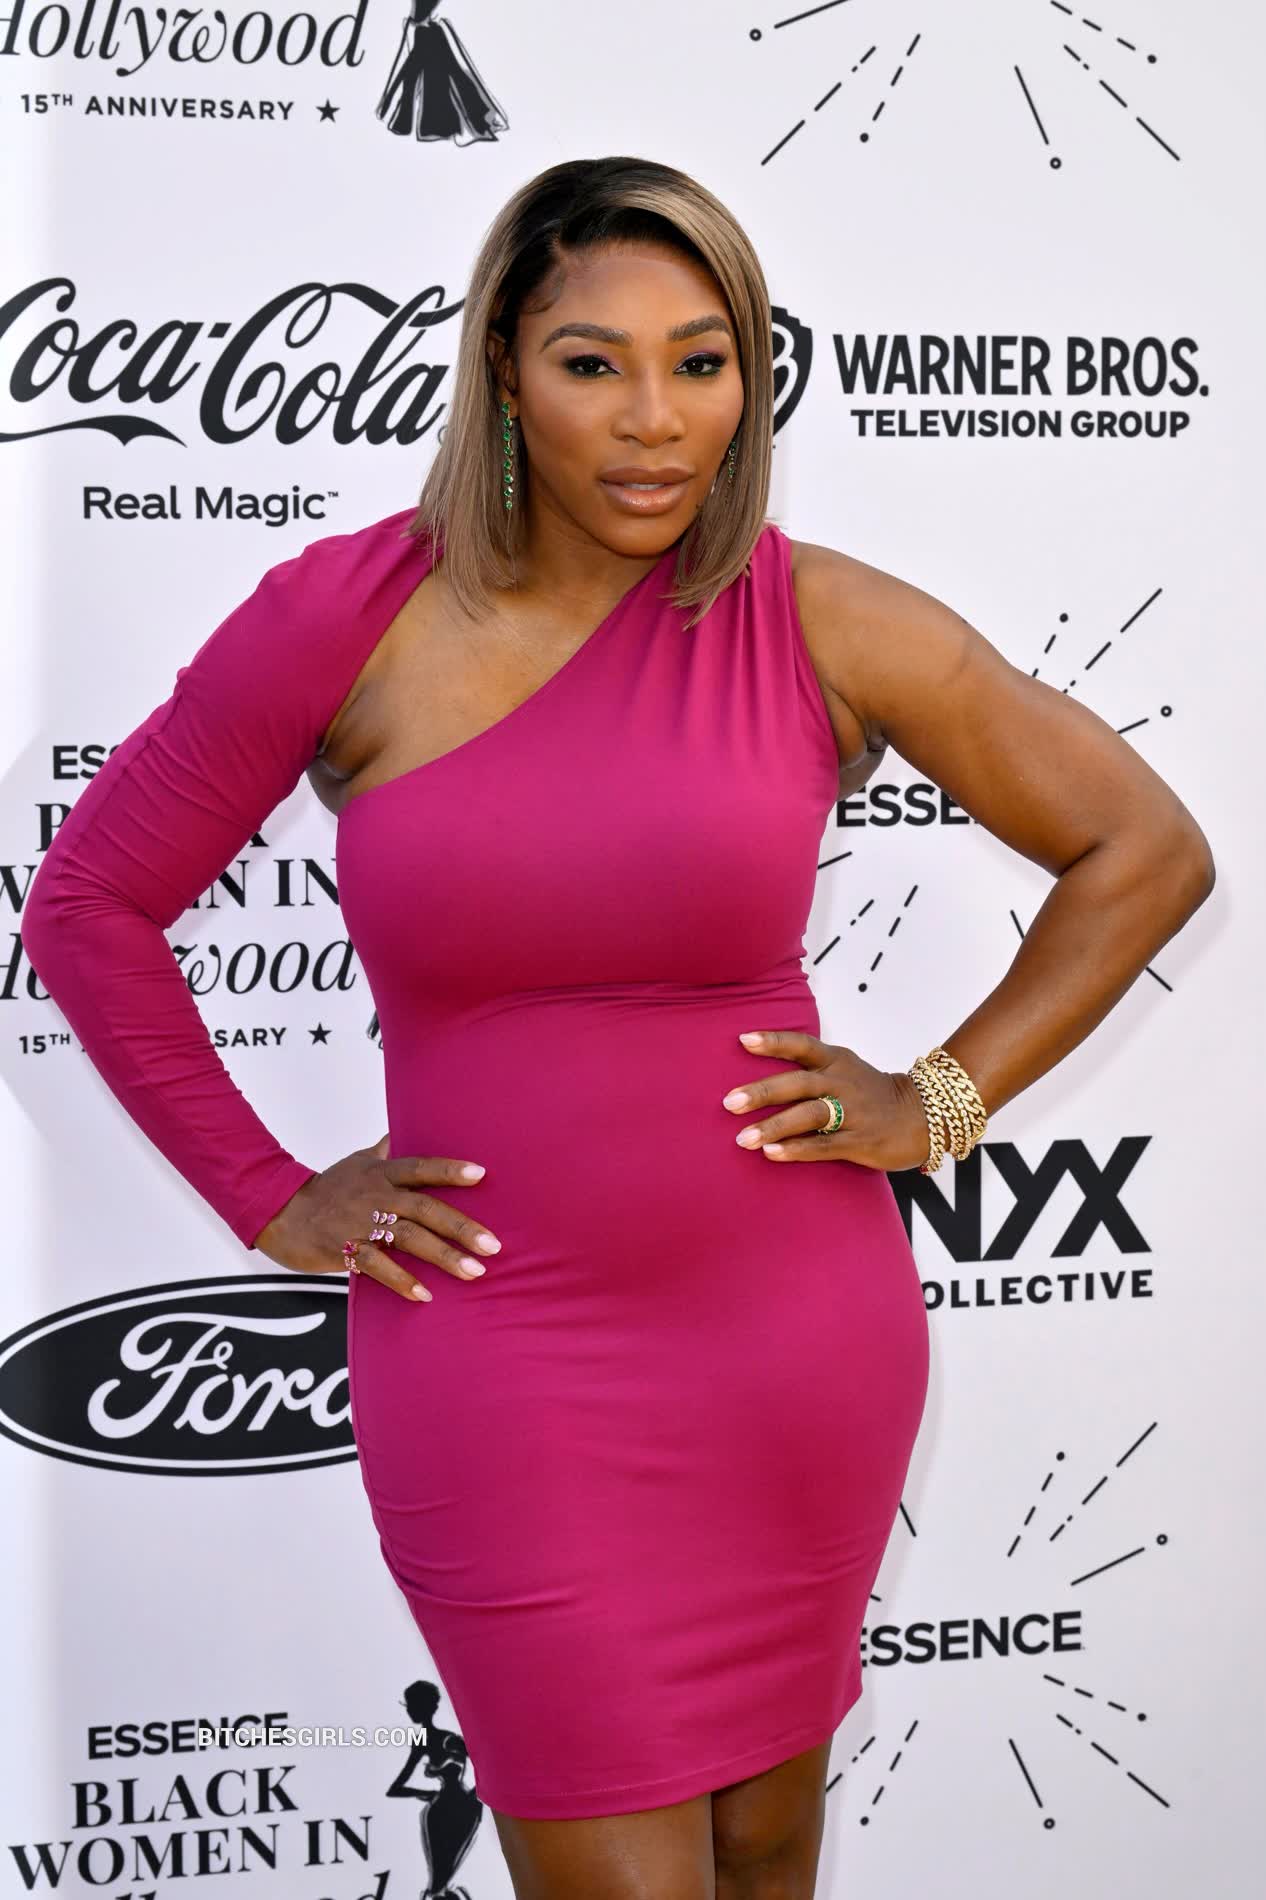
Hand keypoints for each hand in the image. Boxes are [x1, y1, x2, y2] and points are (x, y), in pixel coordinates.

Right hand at [254, 1134, 501, 1301]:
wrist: (279, 1213)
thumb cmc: (323, 1188)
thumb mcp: (356, 1162)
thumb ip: (384, 1151)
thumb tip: (400, 1133)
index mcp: (380, 1172)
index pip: (421, 1167)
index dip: (450, 1169)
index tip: (481, 1174)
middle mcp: (374, 1195)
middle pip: (424, 1207)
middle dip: (460, 1226)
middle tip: (492, 1244)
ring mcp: (359, 1222)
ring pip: (408, 1238)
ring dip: (443, 1256)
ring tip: (473, 1271)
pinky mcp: (343, 1249)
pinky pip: (377, 1266)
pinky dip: (402, 1280)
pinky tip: (424, 1294)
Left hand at [721, 1029, 930, 1171]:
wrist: (922, 1116)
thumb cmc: (872, 1094)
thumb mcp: (845, 1069)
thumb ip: (811, 1070)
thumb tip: (761, 1078)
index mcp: (837, 1061)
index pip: (802, 1045)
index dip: (774, 1042)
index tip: (744, 1040)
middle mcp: (842, 1082)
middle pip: (798, 1083)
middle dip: (762, 1092)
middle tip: (730, 1102)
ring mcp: (853, 1112)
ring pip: (808, 1115)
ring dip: (774, 1126)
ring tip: (743, 1138)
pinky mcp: (860, 1141)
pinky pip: (823, 1146)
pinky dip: (796, 1149)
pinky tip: (772, 1153)